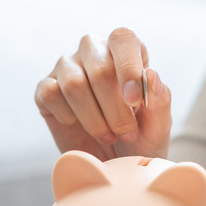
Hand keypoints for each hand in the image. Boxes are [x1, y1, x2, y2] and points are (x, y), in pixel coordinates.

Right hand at [35, 28, 171, 160]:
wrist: (112, 166)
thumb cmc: (139, 140)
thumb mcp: (157, 127)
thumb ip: (160, 100)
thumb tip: (151, 75)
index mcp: (125, 51)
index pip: (123, 39)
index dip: (129, 67)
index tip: (134, 102)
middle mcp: (94, 52)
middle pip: (100, 69)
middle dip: (116, 110)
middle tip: (126, 134)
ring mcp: (67, 68)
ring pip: (74, 84)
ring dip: (94, 119)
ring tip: (108, 136)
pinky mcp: (45, 89)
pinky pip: (50, 94)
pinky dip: (68, 118)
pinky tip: (78, 127)